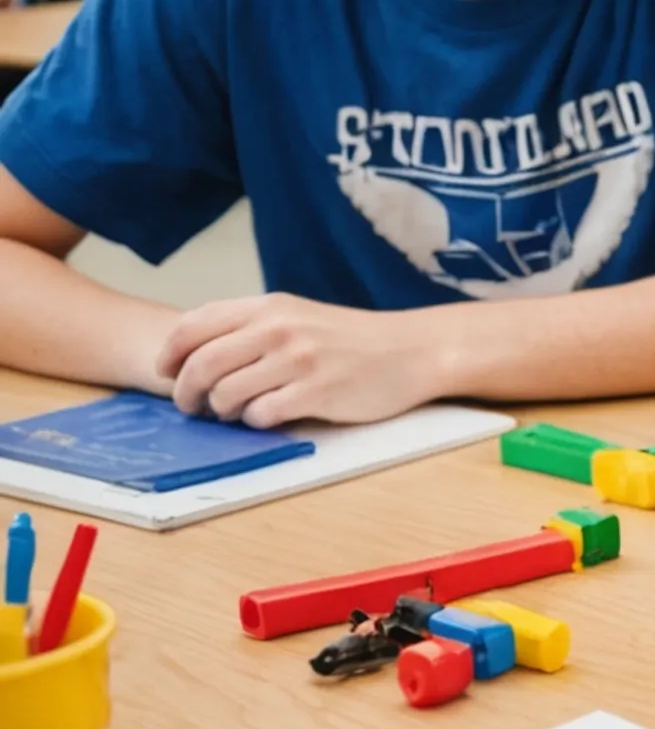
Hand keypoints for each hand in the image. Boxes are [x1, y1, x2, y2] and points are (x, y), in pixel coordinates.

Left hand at [156, 294, 449, 427]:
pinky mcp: (317, 392)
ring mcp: (299, 360)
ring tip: (237, 411)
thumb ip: (250, 326)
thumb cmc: (352, 338)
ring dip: (222, 411)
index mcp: (270, 307)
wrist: (412, 351)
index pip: (194, 327)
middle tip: (193, 407)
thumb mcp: (298, 315)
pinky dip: (256, 422)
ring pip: (226, 394)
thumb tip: (193, 356)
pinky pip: (261, 415)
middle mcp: (280, 328)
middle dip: (186, 393)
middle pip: (202, 365)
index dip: (169, 355)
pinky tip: (272, 415)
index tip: (167, 374)